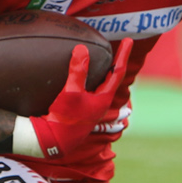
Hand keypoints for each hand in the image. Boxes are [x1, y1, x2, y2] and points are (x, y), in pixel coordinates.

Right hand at [23, 39, 132, 158]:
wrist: (52, 141)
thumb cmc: (64, 119)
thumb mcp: (71, 93)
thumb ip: (78, 71)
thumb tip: (82, 48)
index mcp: (104, 98)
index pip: (118, 71)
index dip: (123, 55)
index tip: (129, 40)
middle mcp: (101, 103)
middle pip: (113, 78)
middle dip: (117, 62)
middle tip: (120, 48)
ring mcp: (92, 108)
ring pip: (104, 86)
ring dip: (106, 73)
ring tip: (107, 61)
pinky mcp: (82, 111)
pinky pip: (92, 91)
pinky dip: (93, 81)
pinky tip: (87, 79)